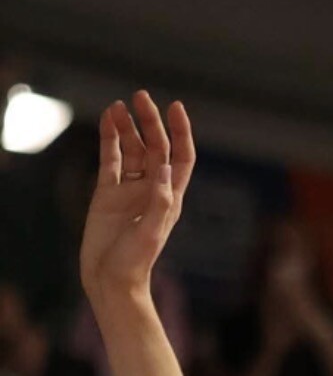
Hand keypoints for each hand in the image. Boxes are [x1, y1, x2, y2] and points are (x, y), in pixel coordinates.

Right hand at [80, 92, 196, 301]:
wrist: (110, 279)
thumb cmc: (135, 263)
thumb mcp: (151, 234)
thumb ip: (159, 203)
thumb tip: (165, 170)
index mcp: (170, 197)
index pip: (181, 158)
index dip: (181, 132)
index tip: (175, 107)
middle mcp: (152, 189)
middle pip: (156, 147)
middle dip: (151, 122)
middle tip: (141, 97)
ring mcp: (129, 189)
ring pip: (132, 149)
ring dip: (127, 126)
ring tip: (118, 106)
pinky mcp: (107, 192)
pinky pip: (110, 158)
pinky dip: (109, 138)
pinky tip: (107, 119)